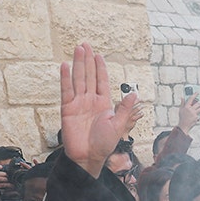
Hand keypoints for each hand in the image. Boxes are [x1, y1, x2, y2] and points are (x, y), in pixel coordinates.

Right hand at [60, 43, 142, 177]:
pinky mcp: (67, 108)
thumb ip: (124, 109)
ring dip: (78, 64)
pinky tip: (65, 66)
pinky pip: (66, 90)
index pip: (102, 81)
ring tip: (78, 48)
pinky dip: (65, 78)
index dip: (100, 68)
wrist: (88, 157)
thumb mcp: (118, 126)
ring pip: (78, 79)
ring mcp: (78, 103)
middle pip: (89, 76)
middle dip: (88, 60)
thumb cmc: (104, 144)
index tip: (99, 55)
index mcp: (104, 103)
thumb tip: (134, 94)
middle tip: (85, 44)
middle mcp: (90, 100)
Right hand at [177, 94, 199, 133]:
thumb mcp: (181, 110)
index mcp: (186, 107)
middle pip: (198, 104)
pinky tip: (196, 118)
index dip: (194, 95)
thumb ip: (182, 103)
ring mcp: (194, 114)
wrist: (183, 126)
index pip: (191, 99)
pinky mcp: (196, 118)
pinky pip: (199, 116)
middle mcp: (190, 109)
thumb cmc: (182, 117)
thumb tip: (182, 97)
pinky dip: (198, 117)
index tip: (197, 92)